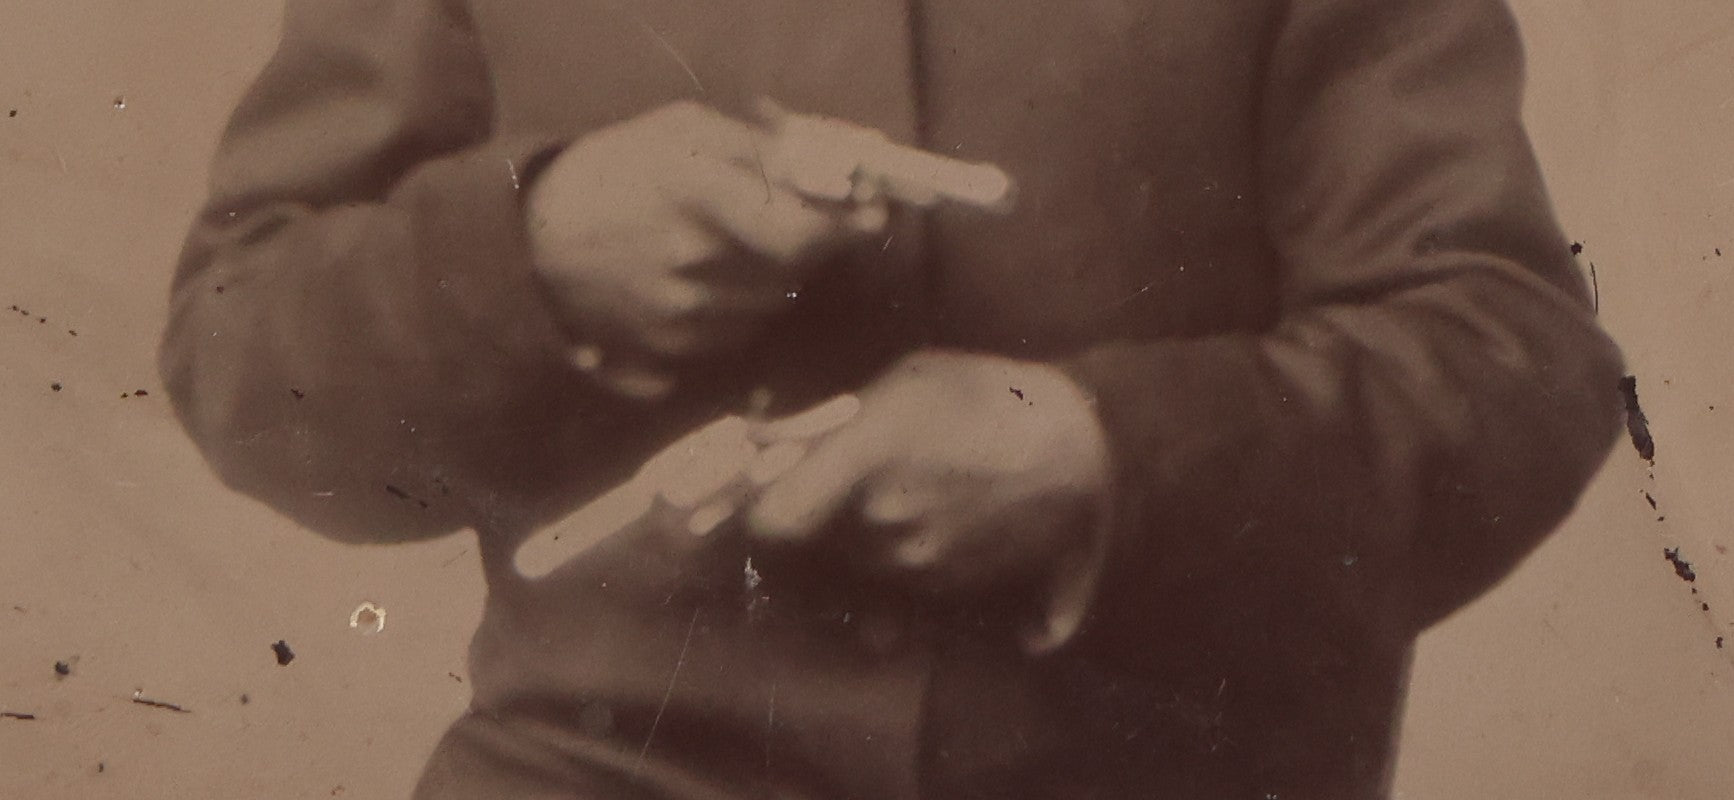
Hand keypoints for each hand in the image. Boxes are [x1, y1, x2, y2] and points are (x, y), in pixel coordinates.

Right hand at [525, 101, 887, 399]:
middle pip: (793, 273)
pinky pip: (734, 337)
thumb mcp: (682, 131)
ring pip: (768, 308)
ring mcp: (677, 319)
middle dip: (808, 248)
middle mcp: (688, 264)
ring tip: (728, 249)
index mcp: (691, 196)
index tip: (871, 214)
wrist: (530, 241)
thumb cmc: (614, 173)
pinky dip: (736, 311)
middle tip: (793, 221)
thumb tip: (835, 169)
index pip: (800, 231)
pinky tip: (701, 284)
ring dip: (771, 280)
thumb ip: (760, 150)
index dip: (845, 227)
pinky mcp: (666, 358)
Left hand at [746, 351, 1112, 593]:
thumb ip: (825, 418)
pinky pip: (901, 589)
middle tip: (851, 479)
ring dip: (862, 540)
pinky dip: (907, 562)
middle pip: (812, 547)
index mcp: (866, 464)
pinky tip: (942, 520)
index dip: (755, 510)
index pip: (770, 520)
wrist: (1086, 449)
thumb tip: (754, 438)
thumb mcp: (905, 382)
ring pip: (856, 569)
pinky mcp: (950, 596)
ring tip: (910, 491)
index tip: (764, 489)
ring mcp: (918, 569)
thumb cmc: (989, 397)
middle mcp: (884, 527)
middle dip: (818, 518)